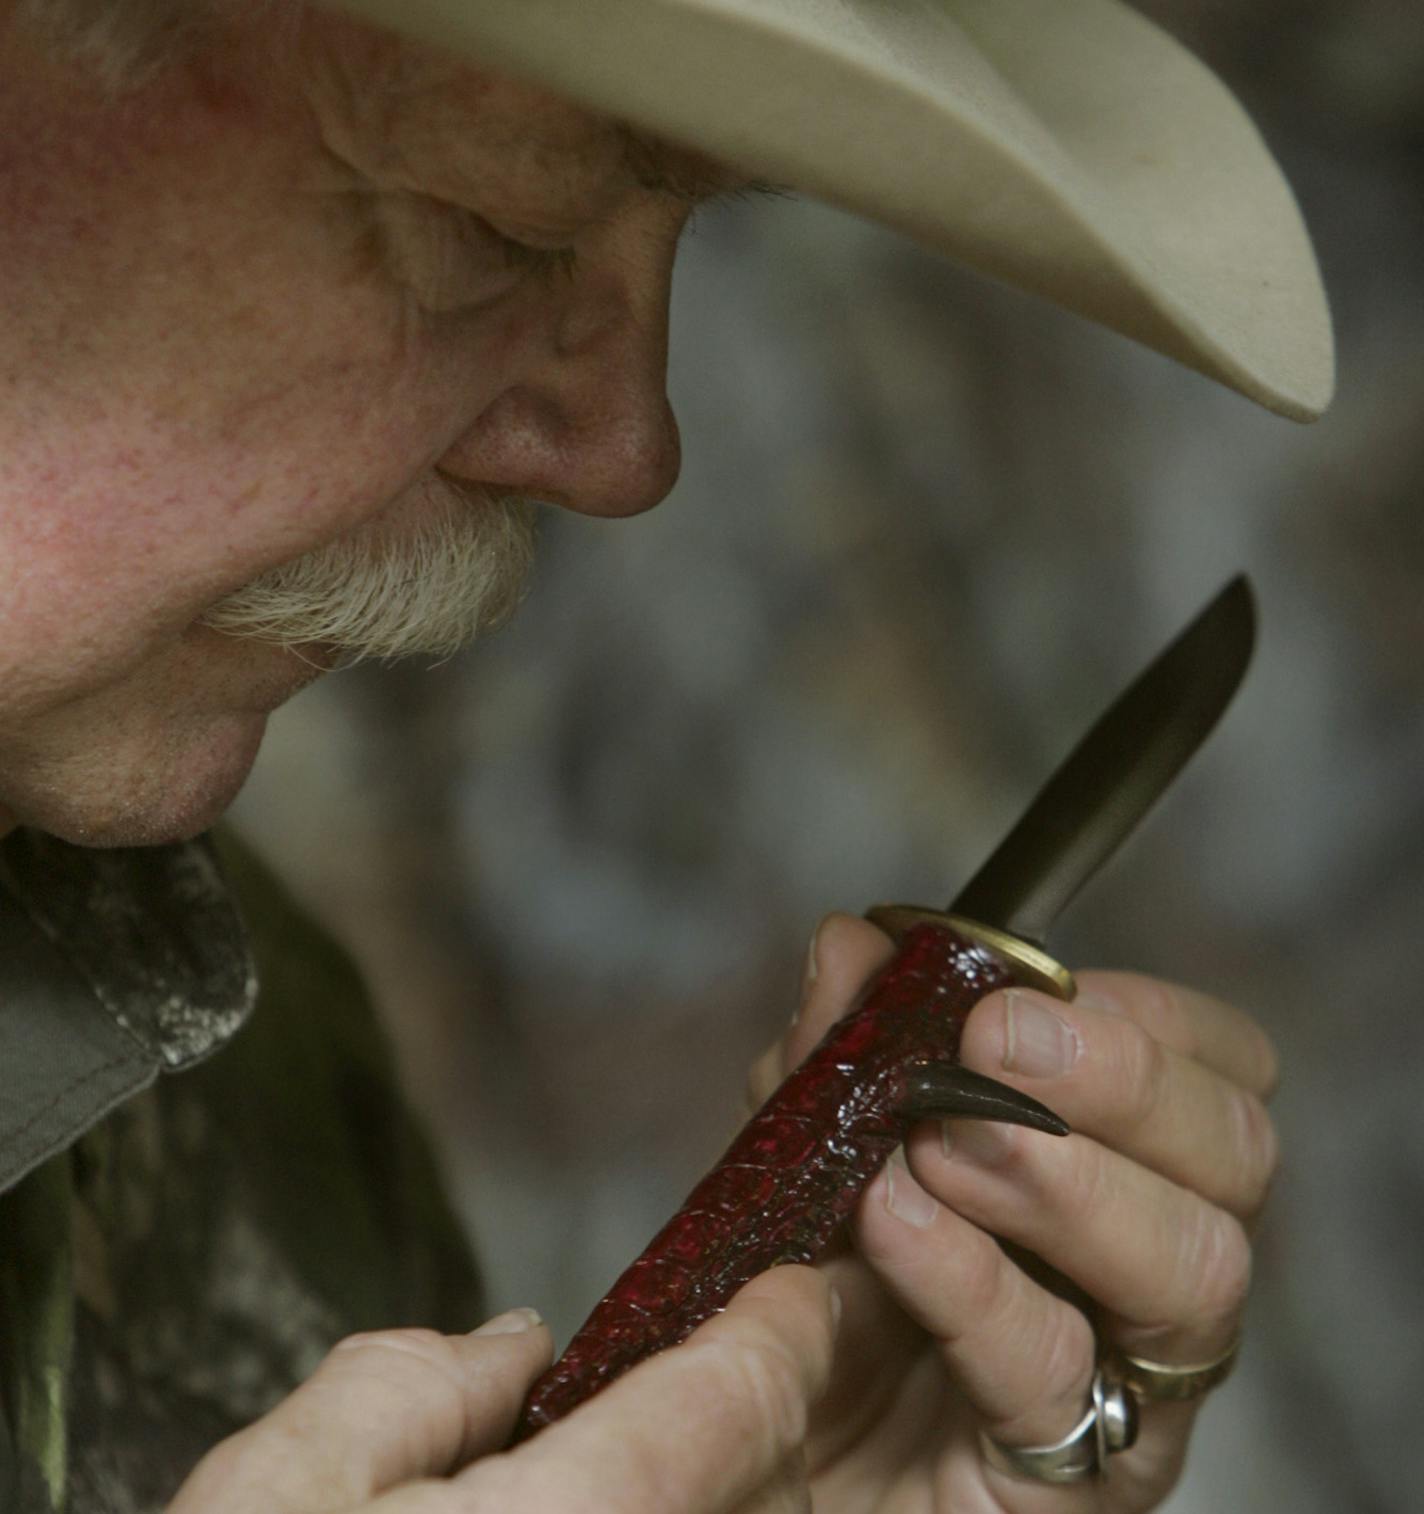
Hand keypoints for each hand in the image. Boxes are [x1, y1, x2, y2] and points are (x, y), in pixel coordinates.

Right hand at [168, 1268, 839, 1512]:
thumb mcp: (269, 1500)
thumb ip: (406, 1389)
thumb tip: (516, 1352)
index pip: (734, 1401)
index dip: (784, 1330)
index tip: (798, 1293)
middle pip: (762, 1489)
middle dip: (762, 1413)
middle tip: (751, 1359)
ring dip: (736, 1501)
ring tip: (685, 1452)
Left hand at [746, 913, 1278, 1510]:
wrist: (770, 1435)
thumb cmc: (827, 1274)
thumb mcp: (820, 1137)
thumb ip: (840, 1047)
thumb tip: (853, 941)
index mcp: (1125, 1160)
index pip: (1221, 1070)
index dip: (1145, 1019)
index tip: (1024, 990)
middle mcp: (1157, 1262)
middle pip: (1236, 1156)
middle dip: (1121, 1080)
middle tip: (992, 1043)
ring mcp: (1131, 1377)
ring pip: (1196, 1268)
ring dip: (1062, 1180)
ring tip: (939, 1142)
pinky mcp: (1077, 1477)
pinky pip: (1057, 1372)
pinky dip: (973, 1281)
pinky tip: (898, 1225)